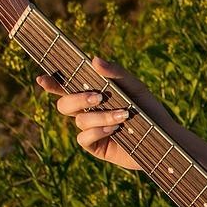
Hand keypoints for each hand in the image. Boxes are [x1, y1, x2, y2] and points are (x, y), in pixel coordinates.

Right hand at [37, 56, 171, 171]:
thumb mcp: (135, 88)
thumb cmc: (149, 109)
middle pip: (64, 104)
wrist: (164, 138)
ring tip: (122, 115)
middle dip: (77, 99)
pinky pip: (84, 138)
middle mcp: (87, 112)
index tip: (42, 78)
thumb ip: (116, 73)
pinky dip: (98, 131)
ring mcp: (90, 130)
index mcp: (92, 95)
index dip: (51, 83)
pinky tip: (114, 129)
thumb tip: (94, 59)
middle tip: (98, 97)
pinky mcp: (96, 147)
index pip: (66, 87)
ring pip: (78, 120)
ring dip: (99, 116)